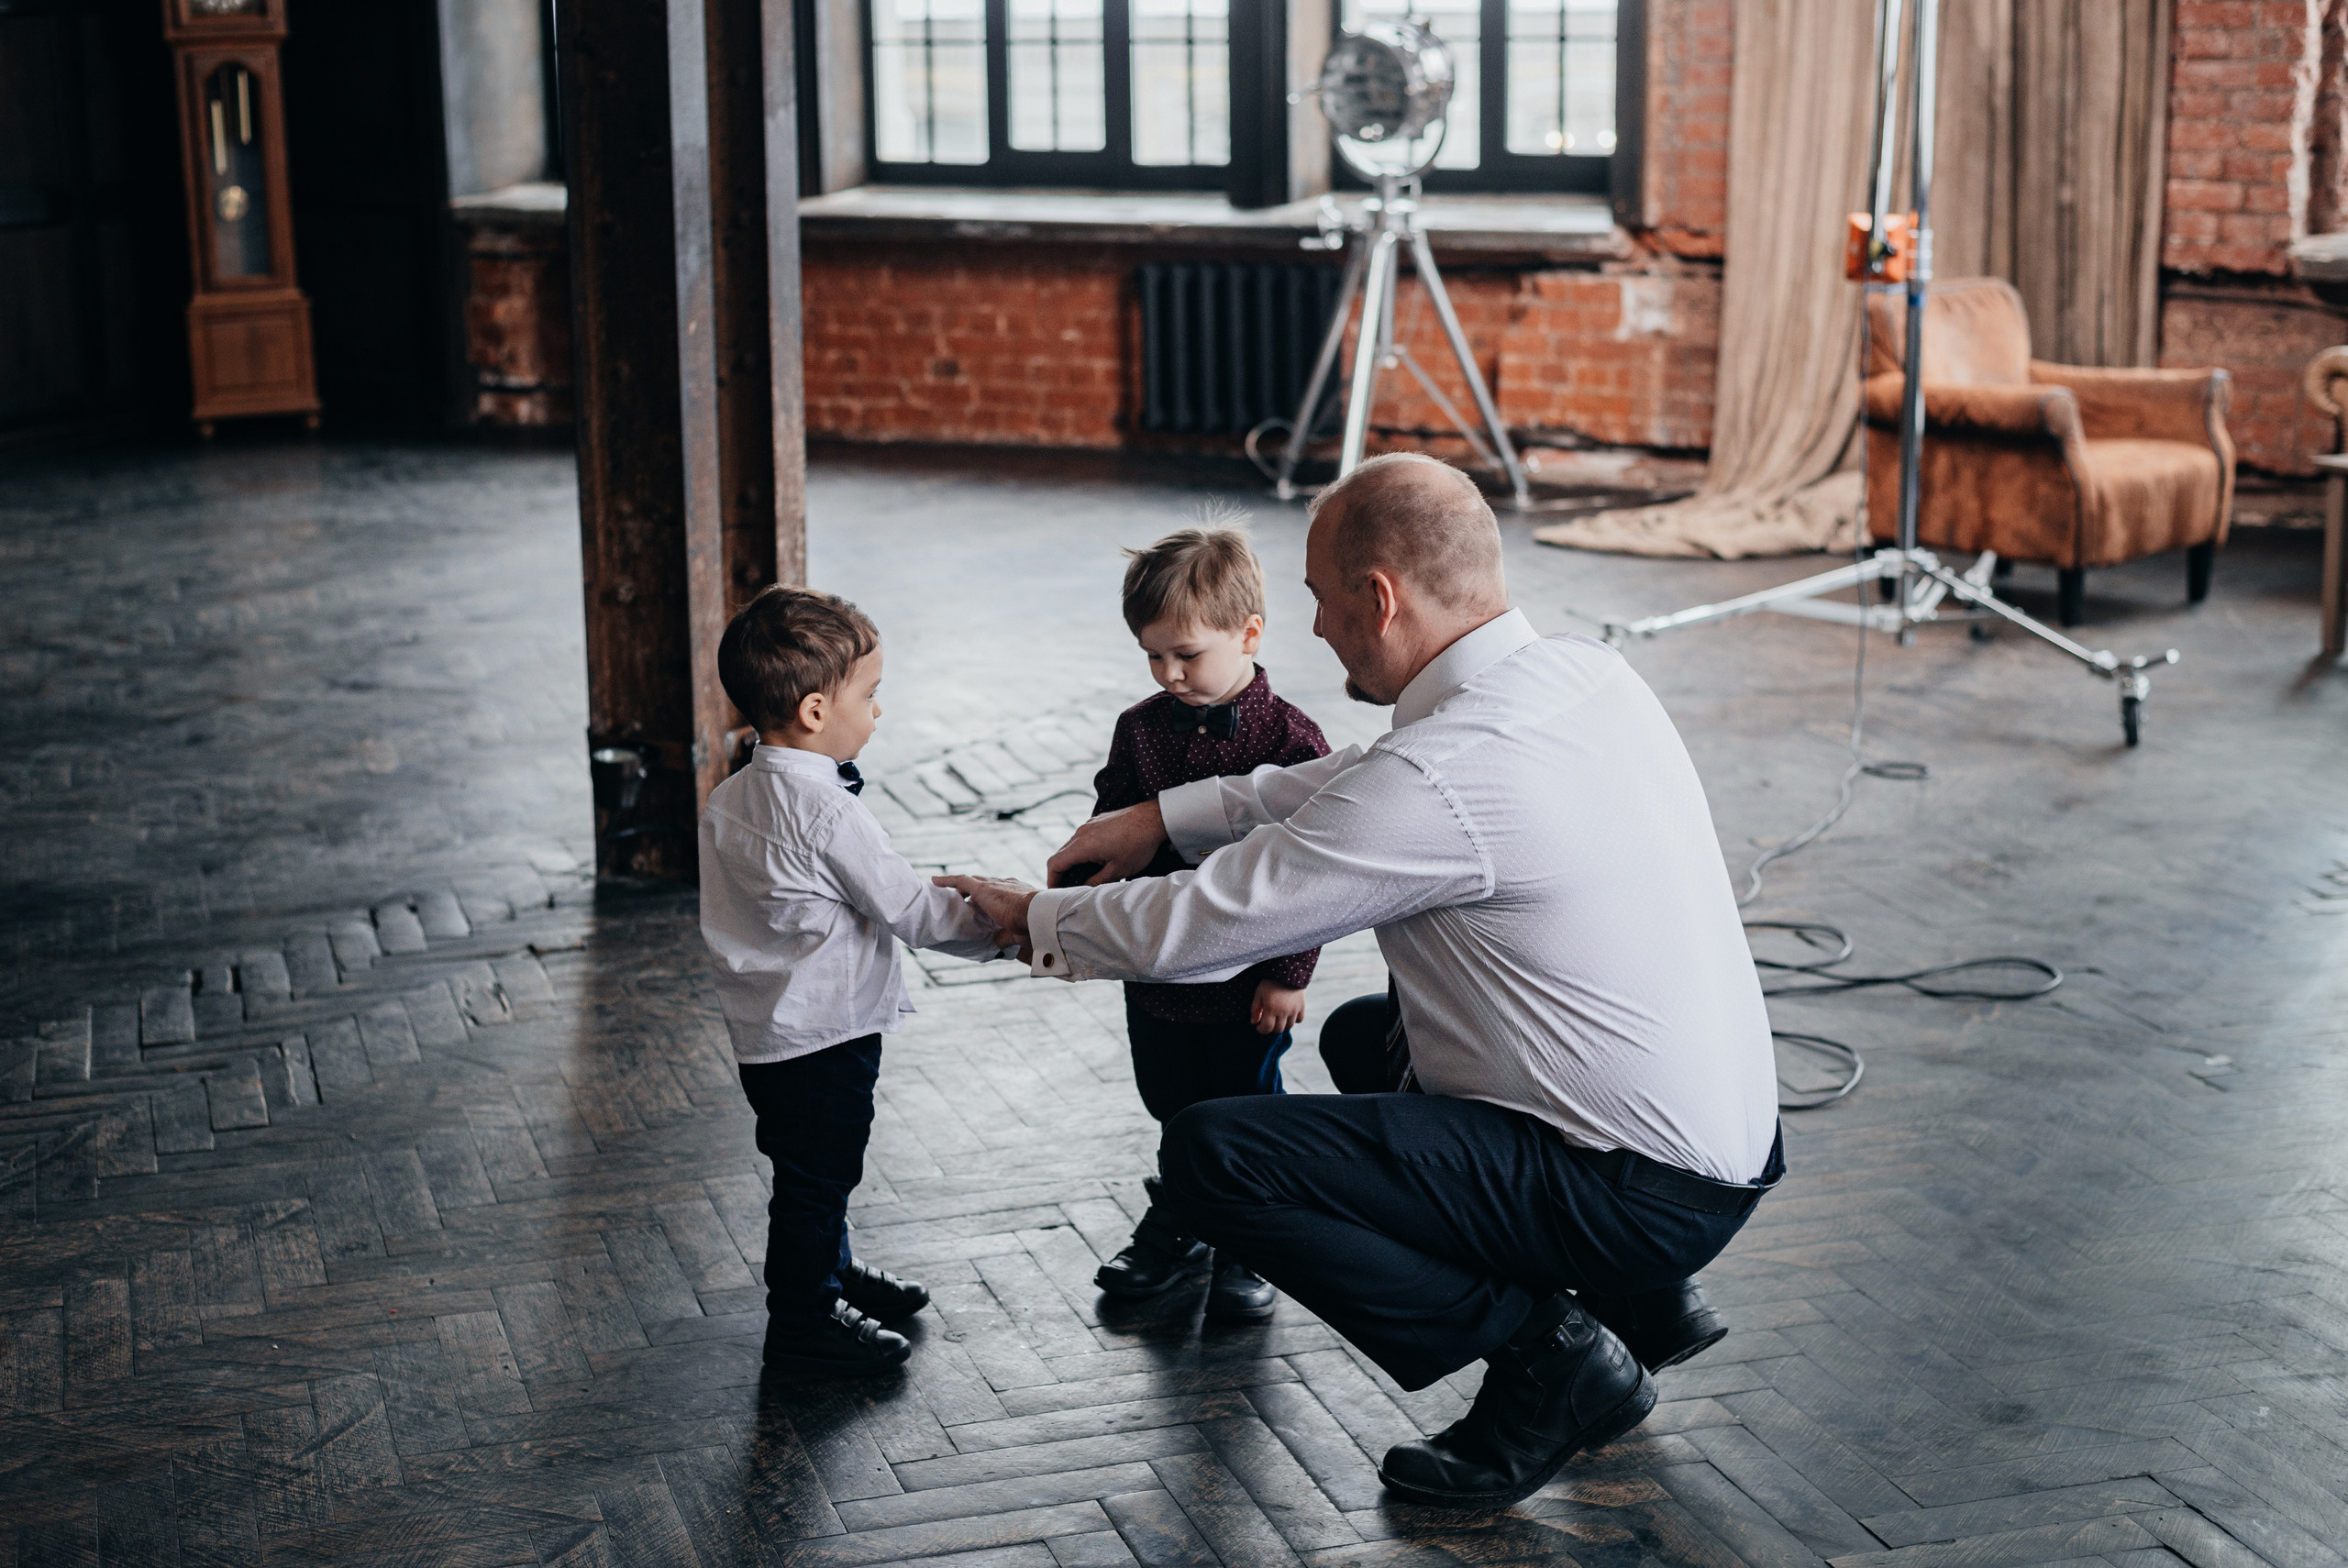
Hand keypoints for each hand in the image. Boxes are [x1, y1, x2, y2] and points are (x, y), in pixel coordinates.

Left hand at [933, 875, 1038, 947]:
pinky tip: (935, 881)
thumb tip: (998, 943)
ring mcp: (994, 884)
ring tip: (949, 890)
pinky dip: (947, 880)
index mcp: (1018, 894)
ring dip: (961, 886)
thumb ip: (1006, 937)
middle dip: (976, 889)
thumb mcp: (1019, 934)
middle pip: (986, 883)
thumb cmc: (1035, 925)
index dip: (992, 896)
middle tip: (965, 897)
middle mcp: (1006, 884)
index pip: (1001, 892)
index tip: (986, 902)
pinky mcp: (982, 888)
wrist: (1037, 913)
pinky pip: (960, 881)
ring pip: (972, 881)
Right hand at [1046, 800, 1166, 886]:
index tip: (1056, 892)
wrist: (1154, 818)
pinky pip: (1083, 838)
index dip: (1052, 880)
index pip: (1055, 863)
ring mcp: (1089, 824)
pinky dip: (1083, 851)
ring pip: (1072, 846)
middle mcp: (1082, 832)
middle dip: (1062, 873)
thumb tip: (1082, 890)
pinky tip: (1097, 860)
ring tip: (1085, 876)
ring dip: (1074, 862)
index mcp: (1083, 845)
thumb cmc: (1138, 844)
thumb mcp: (1118, 870)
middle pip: (1061, 855)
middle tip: (1070, 888)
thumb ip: (1096, 882)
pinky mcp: (1098, 821)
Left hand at [1251, 981, 1307, 1035]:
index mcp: (1271, 1009)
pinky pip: (1299, 1020)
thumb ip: (1255, 1010)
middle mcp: (1283, 1012)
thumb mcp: (1258, 994)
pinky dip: (1294, 1020)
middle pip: (1278, 1030)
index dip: (1261, 1030)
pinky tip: (1288, 1014)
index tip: (1258, 1026)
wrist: (1287, 971)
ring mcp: (1294, 1010)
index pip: (1266, 1028)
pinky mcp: (1302, 1006)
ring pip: (1289, 1026)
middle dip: (1271, 1028)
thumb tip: (1254, 1023)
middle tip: (1268, 1022)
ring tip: (1277, 1018)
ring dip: (1282, 1025)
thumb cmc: (1269, 983)